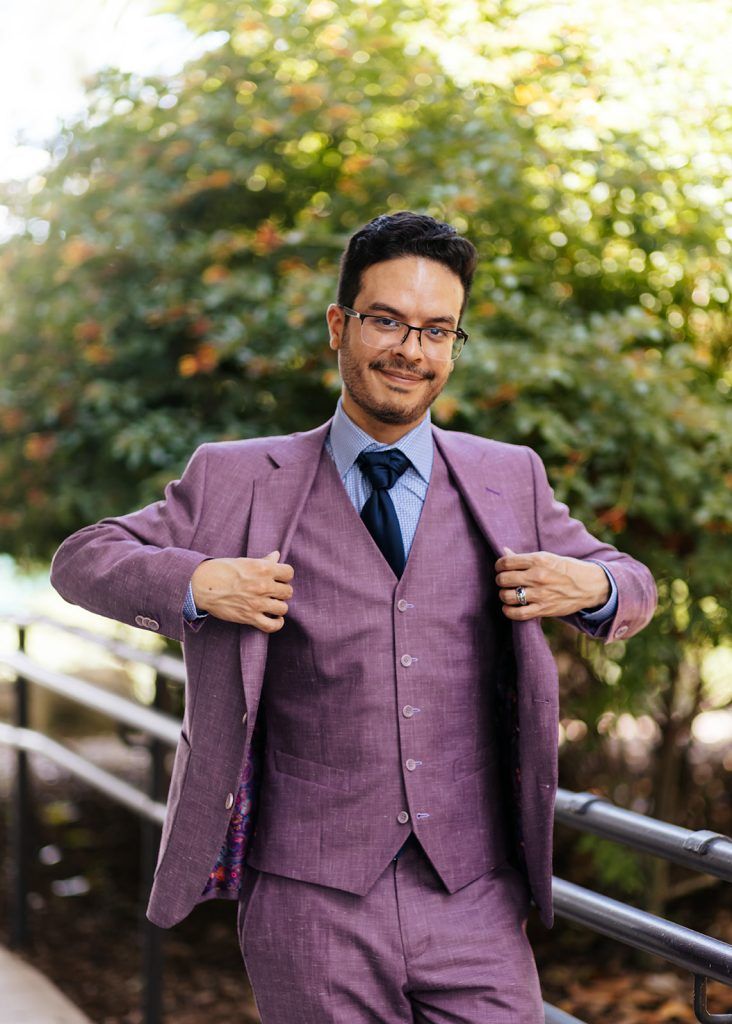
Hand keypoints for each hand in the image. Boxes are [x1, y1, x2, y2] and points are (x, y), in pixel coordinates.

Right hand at [191, 550, 293, 631]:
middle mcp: (263, 586)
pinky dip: (276, 623)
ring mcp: (257, 603)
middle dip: (281, 592)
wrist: (202, 585)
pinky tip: (275, 618)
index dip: (284, 576)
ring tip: (272, 605)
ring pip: (283, 608)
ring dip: (278, 607)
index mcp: (263, 568)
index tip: (278, 578)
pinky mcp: (249, 617)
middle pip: (288, 592)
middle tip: (273, 592)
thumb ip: (264, 560)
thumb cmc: (222, 570)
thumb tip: (277, 554)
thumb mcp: (244, 561)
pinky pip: (272, 626)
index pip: (289, 573)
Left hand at [495, 547, 609, 620]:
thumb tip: (504, 551)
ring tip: (508, 593)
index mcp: (538, 560)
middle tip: (504, 581)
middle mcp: (538, 576)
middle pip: (503, 579)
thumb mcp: (547, 558)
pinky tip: (509, 607)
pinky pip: (518, 613)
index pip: (506, 562)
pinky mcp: (544, 609)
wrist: (589, 585)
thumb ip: (524, 558)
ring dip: (503, 595)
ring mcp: (540, 594)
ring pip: (507, 596)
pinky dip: (508, 611)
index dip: (499, 565)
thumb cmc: (566, 569)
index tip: (501, 568)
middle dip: (500, 580)